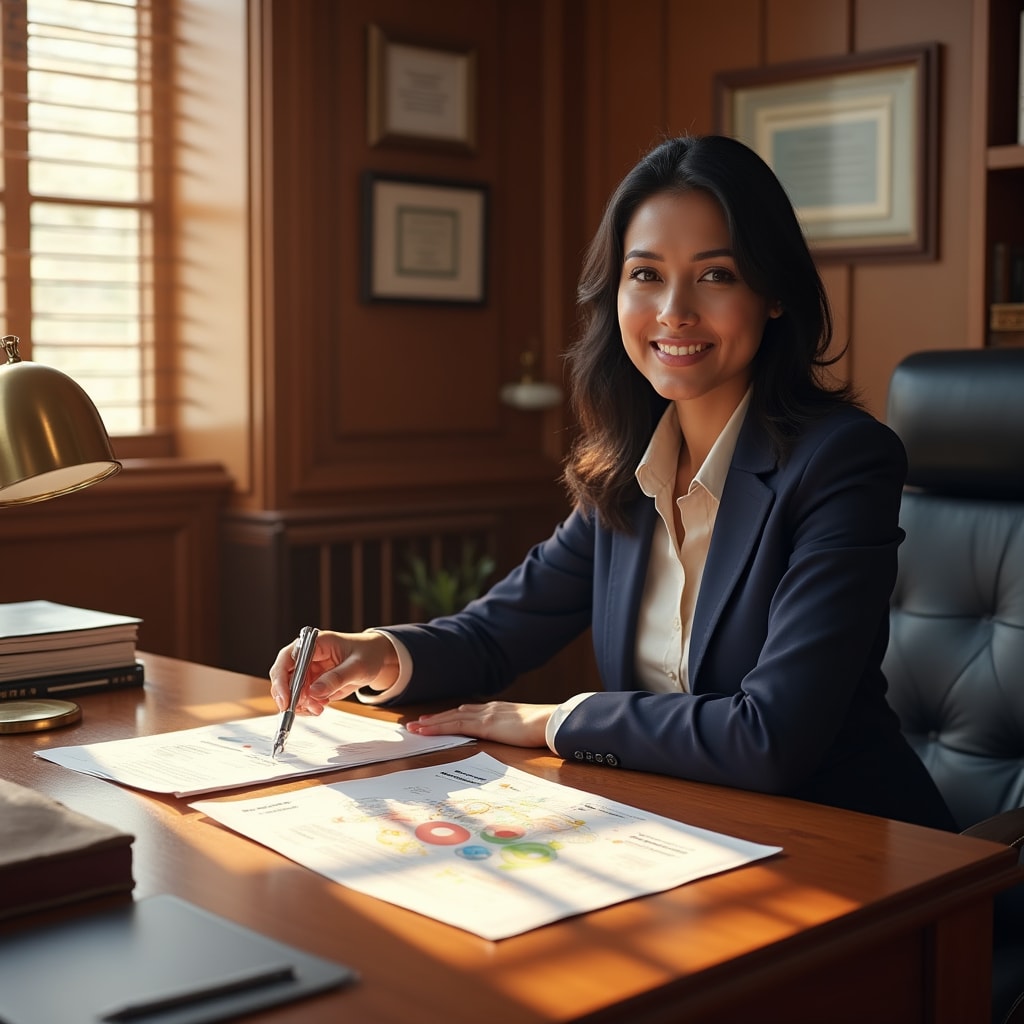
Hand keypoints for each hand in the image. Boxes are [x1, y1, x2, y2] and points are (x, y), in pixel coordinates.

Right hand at [269, 630, 398, 715]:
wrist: (377, 659)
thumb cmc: (368, 654)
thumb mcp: (358, 666)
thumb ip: (336, 678)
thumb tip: (314, 692)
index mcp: (315, 643)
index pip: (288, 658)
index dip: (282, 679)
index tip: (286, 699)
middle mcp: (307, 656)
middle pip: (283, 676)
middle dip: (290, 695)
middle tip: (304, 708)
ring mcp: (308, 670)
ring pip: (291, 690)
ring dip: (300, 703)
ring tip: (319, 708)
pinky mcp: (313, 683)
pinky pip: (301, 698)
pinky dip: (307, 706)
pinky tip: (320, 707)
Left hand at [406, 701, 555, 748]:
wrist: (553, 721)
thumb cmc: (546, 727)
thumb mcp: (527, 727)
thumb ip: (517, 729)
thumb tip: (517, 735)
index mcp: (499, 710)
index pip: (470, 711)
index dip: (452, 715)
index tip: (439, 718)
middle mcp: (489, 709)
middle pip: (456, 712)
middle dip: (437, 718)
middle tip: (418, 723)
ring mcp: (486, 715)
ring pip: (451, 718)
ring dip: (432, 722)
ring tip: (415, 727)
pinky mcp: (485, 725)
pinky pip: (455, 726)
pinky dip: (438, 727)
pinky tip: (426, 730)